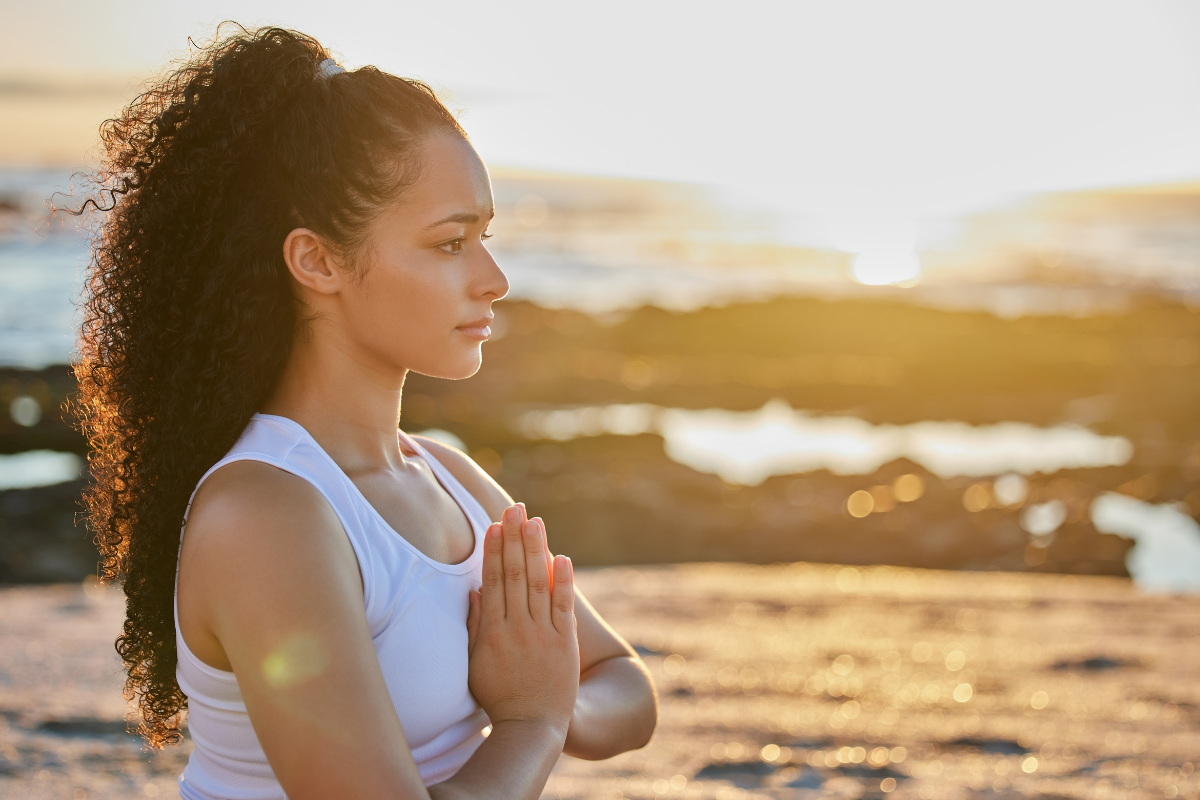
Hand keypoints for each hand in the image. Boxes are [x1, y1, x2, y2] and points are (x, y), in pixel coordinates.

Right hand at [466, 504, 578, 732]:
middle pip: (513, 574)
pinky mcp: (564, 642)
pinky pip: (564, 606)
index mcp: (490, 633)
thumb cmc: (498, 696)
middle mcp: (516, 629)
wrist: (532, 726)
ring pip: (537, 583)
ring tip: (534, 521)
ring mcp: (542, 634)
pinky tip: (561, 558)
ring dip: (535, 550)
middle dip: (514, 538)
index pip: (492, 582)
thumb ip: (474, 626)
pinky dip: (563, 581)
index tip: (493, 525)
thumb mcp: (475, 663)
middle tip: (515, 509)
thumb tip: (475, 591)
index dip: (493, 551)